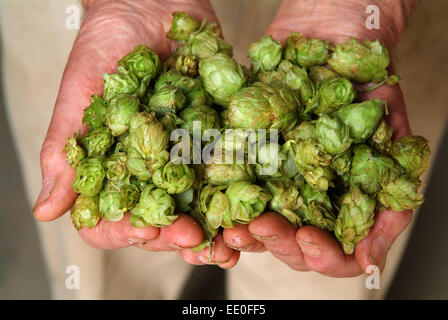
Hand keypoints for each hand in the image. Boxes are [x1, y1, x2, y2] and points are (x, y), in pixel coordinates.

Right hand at [33, 0, 238, 267]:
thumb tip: (45, 211)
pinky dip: (243, 190)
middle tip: (194, 238)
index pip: (113, 218)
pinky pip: (231, 170)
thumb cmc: (106, 47)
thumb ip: (65, 151)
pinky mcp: (216, 137)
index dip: (126, 231)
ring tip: (229, 238)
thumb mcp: (80, 96)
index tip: (146, 228)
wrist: (149, 5)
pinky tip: (253, 204)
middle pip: (162, 219)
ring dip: (215, 227)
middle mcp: (151, 169)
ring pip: (200, 206)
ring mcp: (185, 155)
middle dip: (177, 235)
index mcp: (114, 167)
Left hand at [223, 0, 415, 275]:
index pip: (331, 254)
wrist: (329, 39)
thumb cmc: (366, 86)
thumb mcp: (393, 140)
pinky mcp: (244, 157)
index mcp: (339, 204)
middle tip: (259, 226)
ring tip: (228, 225)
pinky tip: (209, 200)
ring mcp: (272, 180)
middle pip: (287, 243)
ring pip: (253, 222)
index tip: (306, 236)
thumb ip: (391, 200)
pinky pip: (226, 185)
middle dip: (273, 241)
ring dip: (240, 230)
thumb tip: (371, 262)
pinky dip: (217, 199)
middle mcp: (304, 198)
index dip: (319, 255)